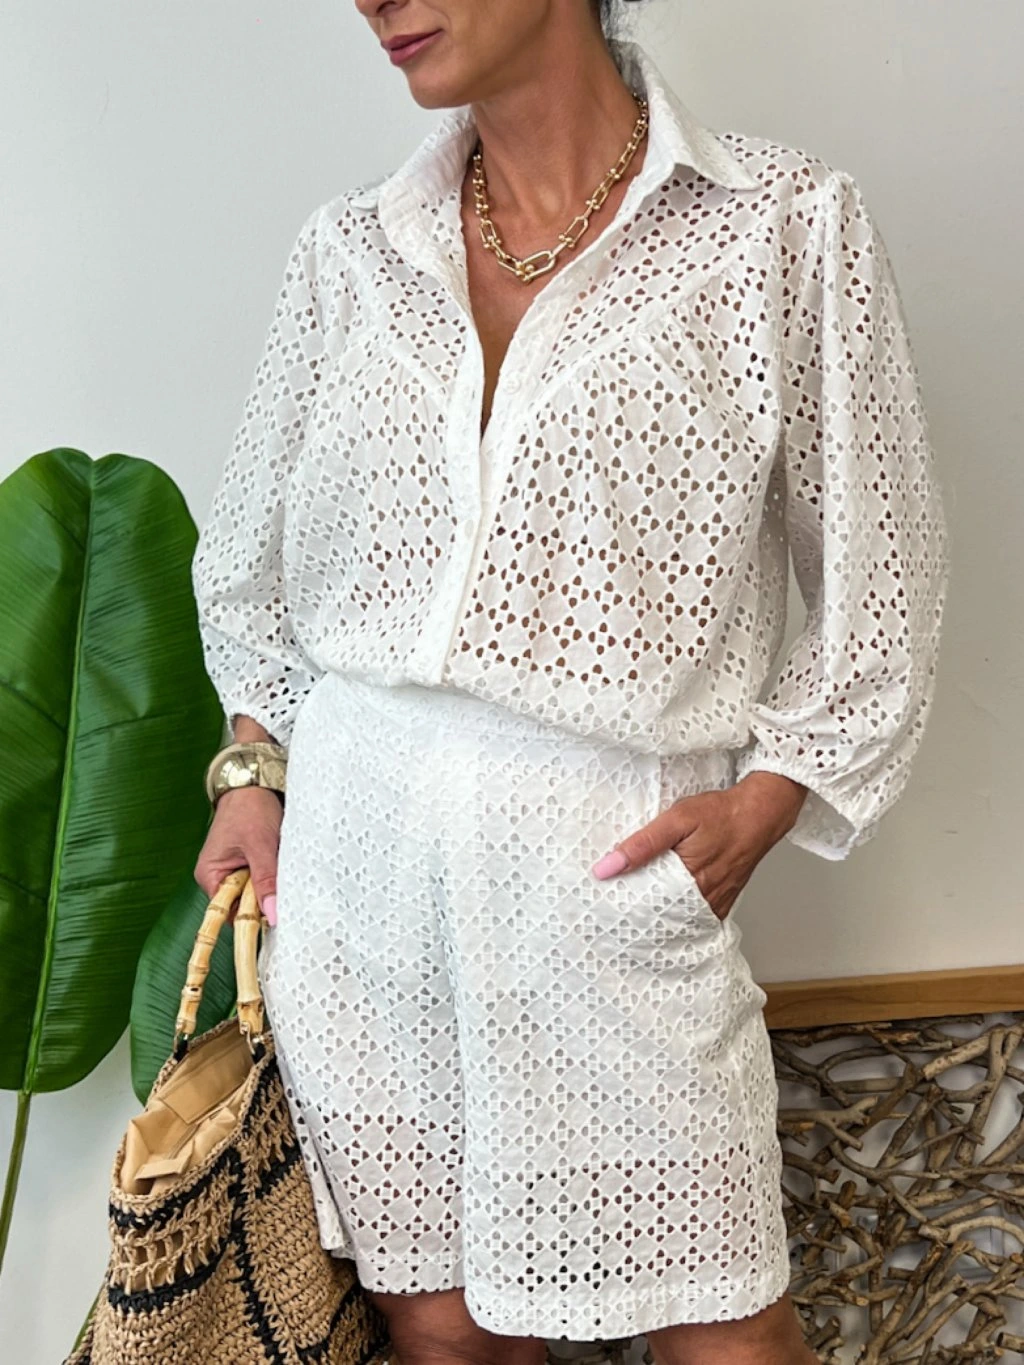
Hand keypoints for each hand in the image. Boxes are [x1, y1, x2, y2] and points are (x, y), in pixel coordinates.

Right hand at [193, 786, 283, 924]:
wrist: (255, 783)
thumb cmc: (249, 808)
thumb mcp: (260, 845)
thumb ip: (265, 880)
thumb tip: (272, 915)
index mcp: (210, 875)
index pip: (229, 912)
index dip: (252, 917)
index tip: (275, 915)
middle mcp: (219, 876)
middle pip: (245, 904)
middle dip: (265, 897)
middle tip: (283, 886)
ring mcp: (235, 870)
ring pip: (258, 891)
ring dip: (271, 884)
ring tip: (281, 867)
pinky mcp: (249, 863)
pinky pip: (263, 878)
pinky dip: (274, 873)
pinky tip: (281, 862)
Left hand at [590, 771, 807, 920]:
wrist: (759, 814)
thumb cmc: (721, 814)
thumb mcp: (676, 819)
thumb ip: (642, 843)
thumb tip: (608, 866)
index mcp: (689, 880)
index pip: (646, 907)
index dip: (624, 907)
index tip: (606, 906)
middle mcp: (704, 897)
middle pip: (662, 918)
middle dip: (639, 916)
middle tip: (615, 914)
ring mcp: (715, 902)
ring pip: (680, 920)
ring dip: (660, 917)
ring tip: (636, 915)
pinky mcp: (722, 901)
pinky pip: (697, 916)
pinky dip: (680, 915)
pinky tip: (667, 909)